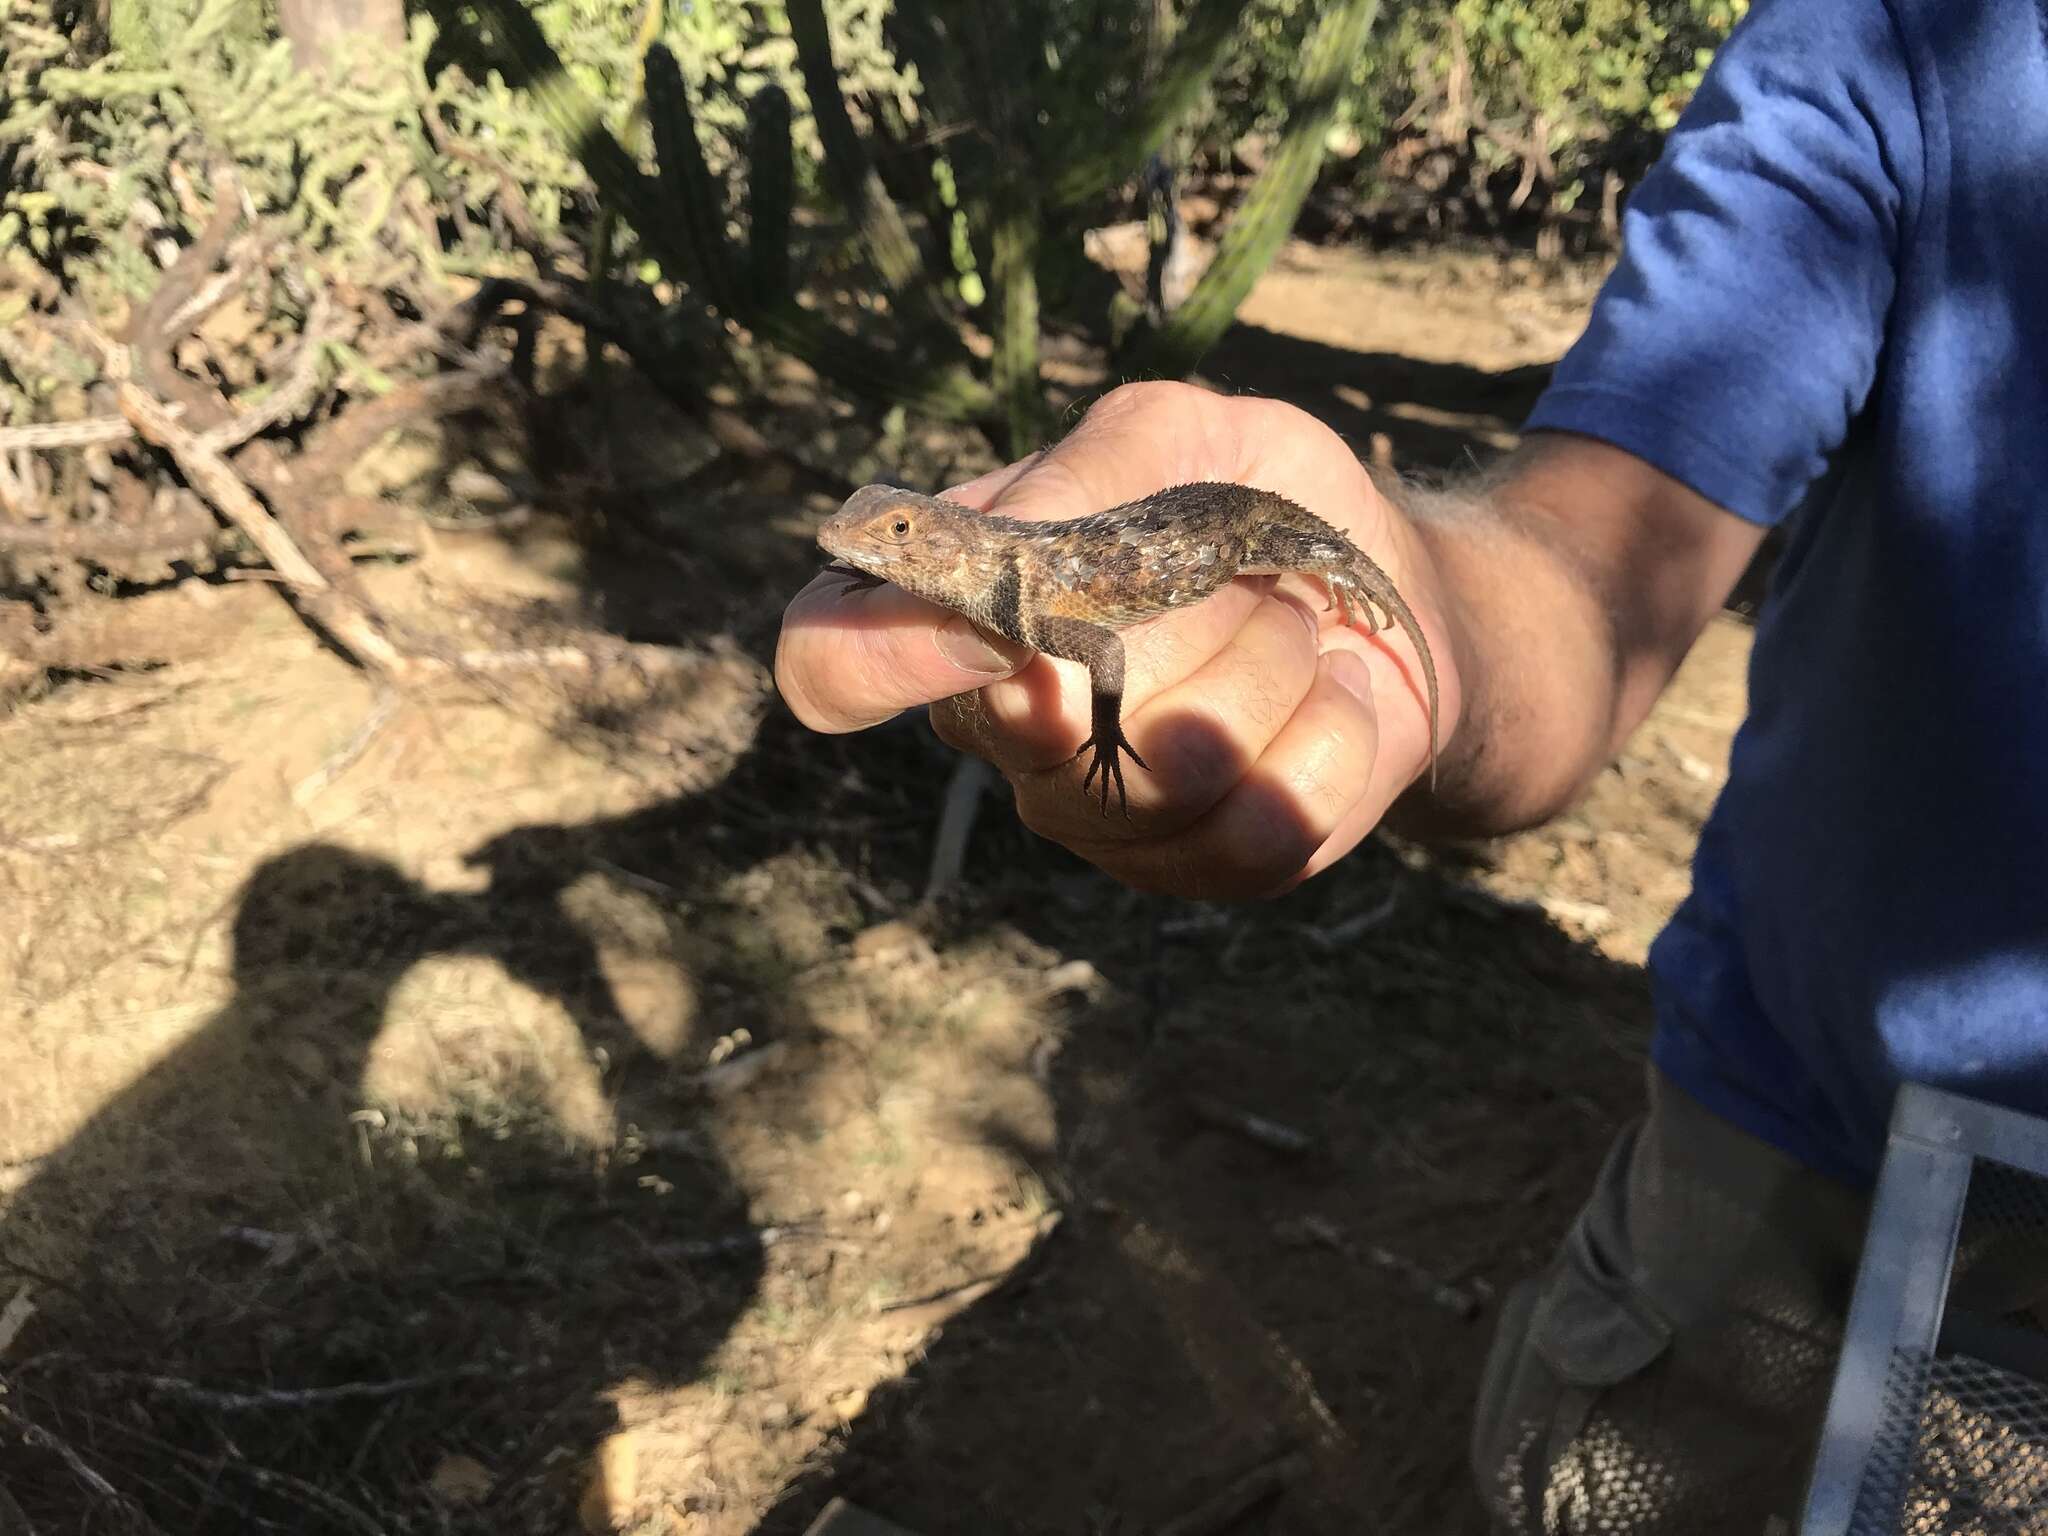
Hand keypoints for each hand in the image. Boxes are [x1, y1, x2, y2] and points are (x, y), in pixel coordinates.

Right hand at [775, 382, 1455, 898]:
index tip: (1001, 630)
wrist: (1397, 586)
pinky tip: (1337, 693)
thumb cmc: (1257, 500)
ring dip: (1267, 667)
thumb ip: (1088, 474)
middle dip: (1171, 626)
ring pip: (1167, 774)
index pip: (831, 666)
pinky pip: (1262, 824)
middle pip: (1039, 729)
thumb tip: (1014, 565)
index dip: (880, 662)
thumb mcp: (1179, 436)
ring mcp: (1101, 818)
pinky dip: (1331, 733)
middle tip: (1236, 569)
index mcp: (960, 614)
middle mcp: (1005, 733)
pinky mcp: (1204, 867)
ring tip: (1293, 622)